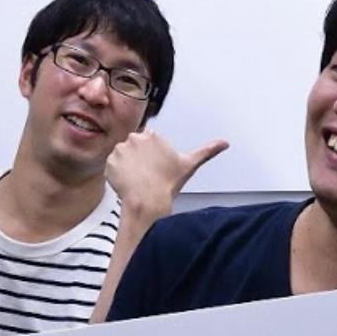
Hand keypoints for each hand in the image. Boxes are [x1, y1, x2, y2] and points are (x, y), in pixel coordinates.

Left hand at [106, 130, 228, 222]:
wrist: (147, 200)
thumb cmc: (168, 183)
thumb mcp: (190, 164)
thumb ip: (207, 151)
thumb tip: (226, 142)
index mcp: (152, 135)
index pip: (148, 143)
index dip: (152, 157)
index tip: (156, 168)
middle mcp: (135, 138)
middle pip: (134, 148)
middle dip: (139, 160)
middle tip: (146, 176)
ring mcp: (120, 149)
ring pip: (123, 157)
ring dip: (128, 167)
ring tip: (138, 180)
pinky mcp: (110, 161)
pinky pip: (112, 166)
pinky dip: (118, 174)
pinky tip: (128, 183)